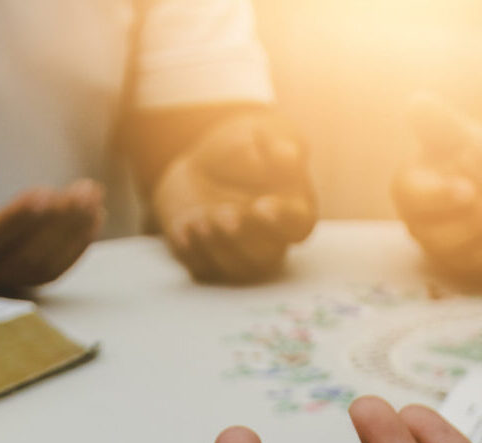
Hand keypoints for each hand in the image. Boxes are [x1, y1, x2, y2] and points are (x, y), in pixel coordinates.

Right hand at [0, 156, 103, 291]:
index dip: (16, 222)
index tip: (45, 193)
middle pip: (21, 259)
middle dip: (58, 225)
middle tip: (86, 190)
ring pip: (40, 268)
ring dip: (73, 235)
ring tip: (93, 195)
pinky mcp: (10, 278)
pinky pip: (48, 272)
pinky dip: (74, 247)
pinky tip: (93, 217)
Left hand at [152, 110, 315, 284]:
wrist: (199, 168)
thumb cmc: (240, 149)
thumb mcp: (258, 134)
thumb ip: (276, 143)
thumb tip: (288, 157)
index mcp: (294, 209)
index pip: (297, 225)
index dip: (281, 220)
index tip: (262, 205)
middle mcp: (271, 241)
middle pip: (266, 255)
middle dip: (244, 237)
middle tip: (225, 213)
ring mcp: (240, 257)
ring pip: (236, 269)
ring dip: (217, 247)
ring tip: (200, 218)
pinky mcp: (210, 263)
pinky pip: (203, 269)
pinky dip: (192, 252)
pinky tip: (184, 227)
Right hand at [393, 95, 481, 286]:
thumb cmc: (462, 157)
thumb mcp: (454, 134)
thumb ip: (437, 123)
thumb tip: (416, 102)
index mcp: (410, 192)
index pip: (416, 199)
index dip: (439, 198)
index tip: (467, 190)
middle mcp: (422, 228)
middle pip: (442, 239)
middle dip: (477, 225)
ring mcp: (447, 253)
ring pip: (469, 259)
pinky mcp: (473, 268)